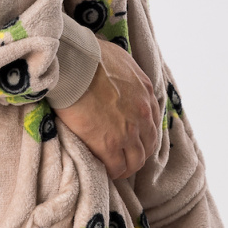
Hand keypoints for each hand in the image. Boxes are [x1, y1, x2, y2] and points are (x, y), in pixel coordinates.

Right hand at [55, 39, 161, 180]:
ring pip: (135, 160)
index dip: (143, 133)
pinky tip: (104, 170)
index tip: (133, 137)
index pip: (152, 121)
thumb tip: (118, 71)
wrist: (74, 64)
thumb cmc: (90, 55)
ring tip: (116, 168)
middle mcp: (142, 114)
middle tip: (125, 156)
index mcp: (146, 92)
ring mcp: (128, 131)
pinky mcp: (108, 144)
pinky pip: (116, 167)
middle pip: (148, 144)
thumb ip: (125, 71)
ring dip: (127, 166)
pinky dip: (113, 172)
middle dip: (138, 152)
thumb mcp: (119, 57)